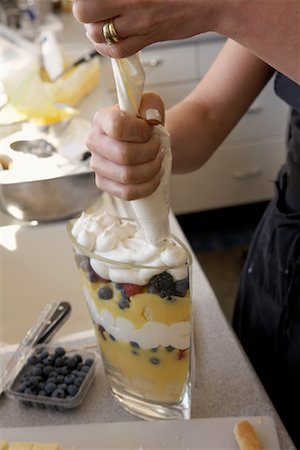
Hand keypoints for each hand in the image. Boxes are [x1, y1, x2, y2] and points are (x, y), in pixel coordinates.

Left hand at [72, 0, 216, 57]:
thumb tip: (108, 0)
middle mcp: (131, 1)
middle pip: (85, 11)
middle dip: (84, 11)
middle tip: (92, 9)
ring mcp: (140, 23)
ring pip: (99, 34)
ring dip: (93, 31)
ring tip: (99, 24)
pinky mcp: (148, 38)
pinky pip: (119, 51)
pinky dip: (106, 49)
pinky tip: (105, 42)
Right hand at [86, 92, 165, 199]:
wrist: (146, 143)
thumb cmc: (145, 125)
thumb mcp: (151, 106)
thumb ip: (152, 104)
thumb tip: (150, 117)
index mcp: (103, 119)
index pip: (117, 126)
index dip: (139, 131)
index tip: (149, 130)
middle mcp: (94, 142)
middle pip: (124, 155)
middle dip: (150, 152)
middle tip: (158, 147)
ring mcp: (97, 165)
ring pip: (127, 176)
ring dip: (151, 169)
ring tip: (158, 161)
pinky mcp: (104, 184)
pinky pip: (127, 192)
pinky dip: (147, 186)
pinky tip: (154, 177)